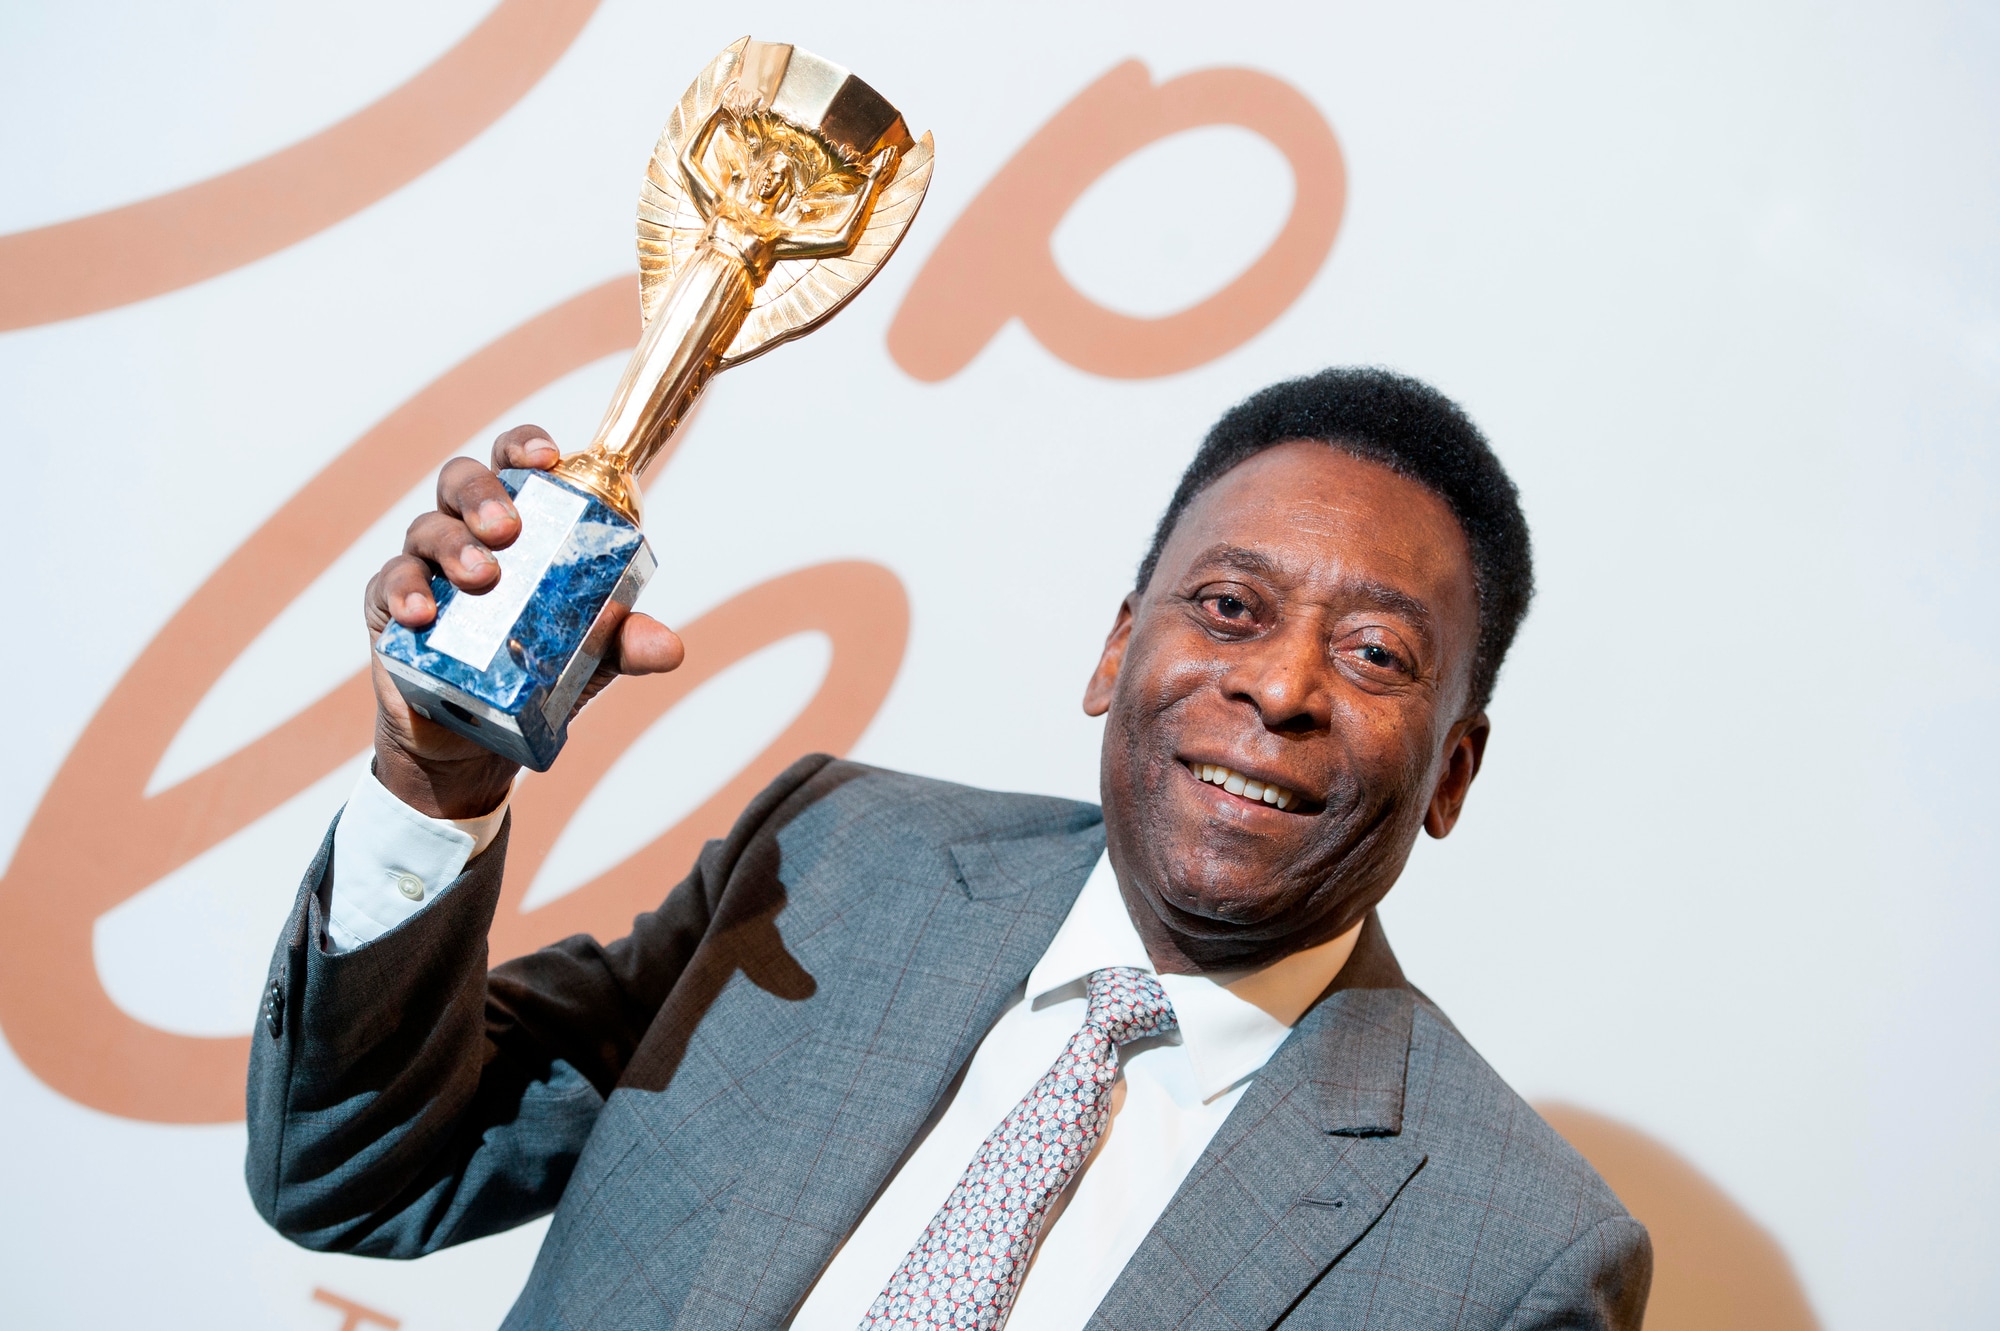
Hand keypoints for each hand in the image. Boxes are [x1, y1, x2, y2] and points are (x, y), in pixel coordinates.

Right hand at [363, 425, 684, 817]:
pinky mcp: (389, 608)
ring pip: (427, 528)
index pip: (513, 464)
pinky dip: (404, 591)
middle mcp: (466, 531)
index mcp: (517, 522)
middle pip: (461, 480)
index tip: (547, 459)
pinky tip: (421, 613)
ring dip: (454, 546)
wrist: (474, 740)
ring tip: (482, 578)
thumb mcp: (587, 656)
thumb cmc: (533, 671)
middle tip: (509, 530)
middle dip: (483, 494)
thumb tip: (668, 648)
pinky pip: (389, 583)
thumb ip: (624, 642)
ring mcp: (424, 566)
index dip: (524, 446)